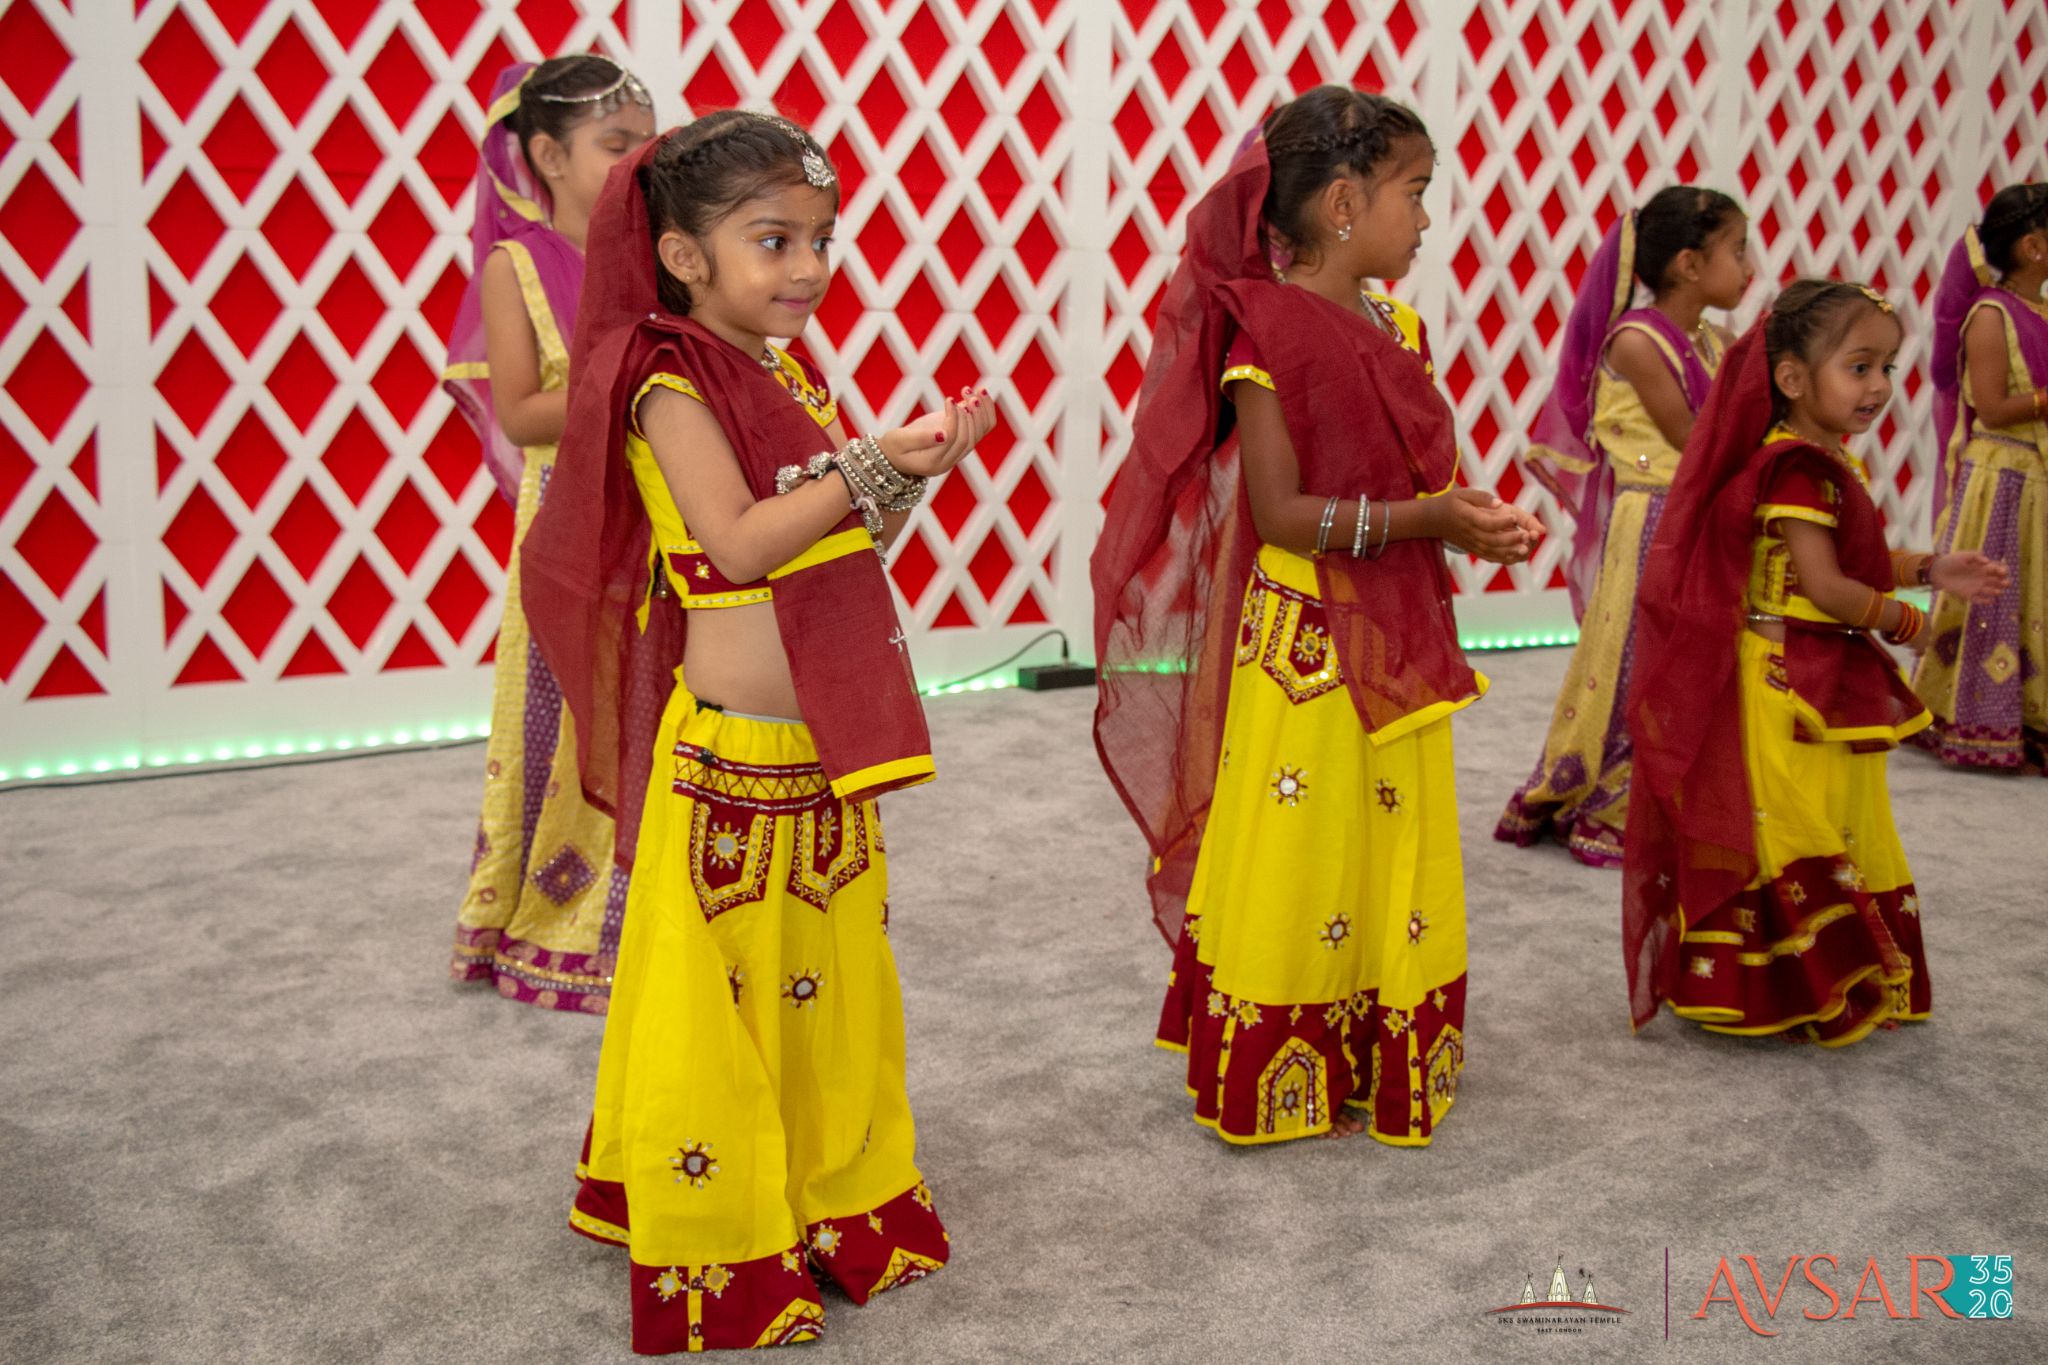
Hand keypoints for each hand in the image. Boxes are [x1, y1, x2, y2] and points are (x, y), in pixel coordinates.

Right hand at [879, 387, 998, 477]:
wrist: (897, 454)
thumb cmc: (894, 446)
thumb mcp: (899, 441)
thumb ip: (920, 438)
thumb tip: (943, 434)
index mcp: (933, 462)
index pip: (952, 440)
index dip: (954, 418)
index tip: (949, 400)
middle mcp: (950, 460)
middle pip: (969, 438)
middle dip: (969, 414)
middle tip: (966, 394)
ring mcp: (958, 451)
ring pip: (979, 433)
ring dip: (982, 410)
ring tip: (978, 390)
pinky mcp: (961, 440)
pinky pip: (981, 428)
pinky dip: (985, 411)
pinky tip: (980, 393)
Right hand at [1434, 487, 1537, 564]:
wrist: (1431, 520)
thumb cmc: (1450, 503)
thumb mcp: (1463, 494)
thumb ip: (1482, 498)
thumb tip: (1500, 503)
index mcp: (1467, 517)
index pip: (1485, 522)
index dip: (1501, 522)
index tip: (1514, 517)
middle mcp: (1469, 533)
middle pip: (1491, 540)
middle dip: (1510, 539)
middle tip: (1526, 535)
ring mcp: (1471, 544)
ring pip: (1491, 551)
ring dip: (1509, 551)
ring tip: (1525, 549)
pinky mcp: (1473, 549)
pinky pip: (1489, 556)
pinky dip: (1504, 558)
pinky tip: (1518, 555)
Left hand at [1930, 551, 2008, 604]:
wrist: (1937, 571)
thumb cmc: (1951, 561)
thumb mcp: (1964, 555)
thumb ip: (1976, 556)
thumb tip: (1987, 561)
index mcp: (1982, 568)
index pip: (1997, 570)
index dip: (2002, 571)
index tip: (2003, 571)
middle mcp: (1982, 578)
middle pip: (1997, 581)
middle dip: (2003, 582)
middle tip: (2005, 583)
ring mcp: (1976, 587)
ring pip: (1990, 591)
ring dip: (1996, 592)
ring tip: (1998, 591)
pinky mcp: (1968, 594)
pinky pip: (1978, 599)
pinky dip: (1984, 601)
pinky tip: (1989, 601)